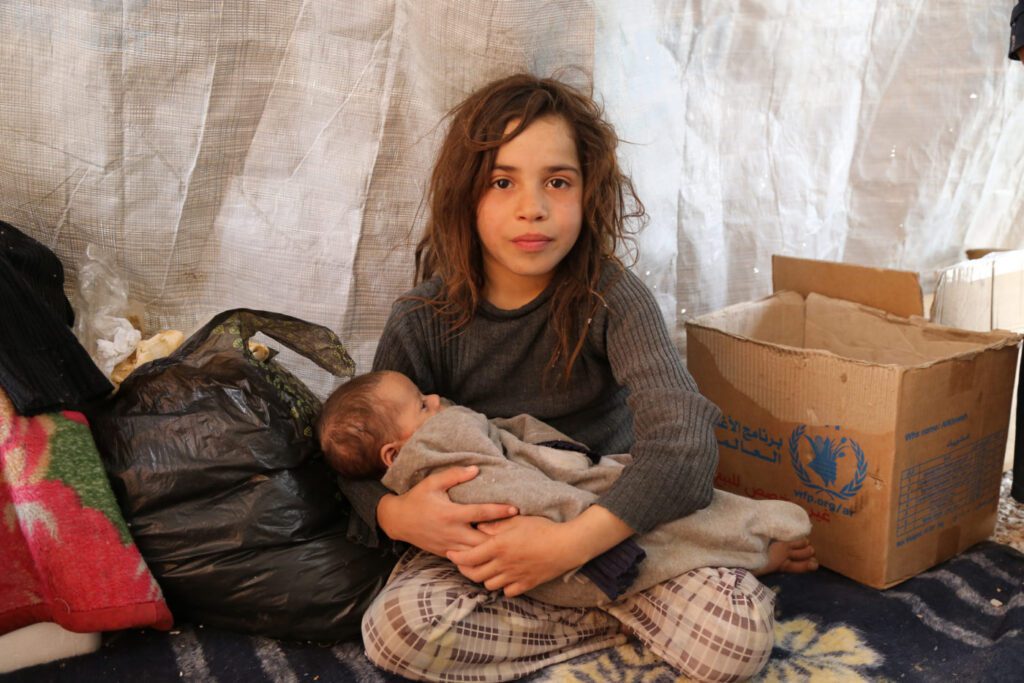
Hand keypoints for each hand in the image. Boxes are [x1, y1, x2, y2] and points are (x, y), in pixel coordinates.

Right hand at [376, 466, 517, 556]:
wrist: (398, 521)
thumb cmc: (417, 498)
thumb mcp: (433, 483)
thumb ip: (454, 475)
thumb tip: (476, 469)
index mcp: (451, 514)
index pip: (481, 513)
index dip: (499, 511)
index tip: (516, 509)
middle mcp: (452, 532)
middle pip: (483, 540)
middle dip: (501, 538)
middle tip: (518, 533)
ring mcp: (449, 546)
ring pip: (476, 554)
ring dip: (492, 550)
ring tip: (509, 545)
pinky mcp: (446, 554)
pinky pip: (467, 560)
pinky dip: (480, 558)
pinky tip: (492, 555)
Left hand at [446, 516, 582, 596]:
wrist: (566, 545)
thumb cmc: (542, 528)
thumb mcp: (516, 520)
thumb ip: (495, 524)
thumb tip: (477, 526)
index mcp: (498, 547)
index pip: (468, 557)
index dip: (456, 557)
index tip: (450, 553)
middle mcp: (503, 565)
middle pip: (475, 575)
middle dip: (465, 570)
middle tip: (463, 563)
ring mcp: (515, 577)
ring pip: (489, 585)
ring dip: (483, 579)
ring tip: (483, 569)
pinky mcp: (526, 584)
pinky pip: (507, 592)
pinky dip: (502, 587)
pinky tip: (503, 578)